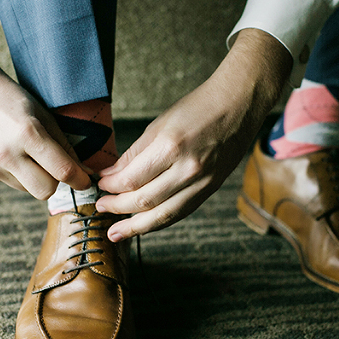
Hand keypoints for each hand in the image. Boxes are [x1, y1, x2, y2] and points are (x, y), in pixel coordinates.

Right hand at [0, 8, 90, 198]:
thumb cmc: (7, 95)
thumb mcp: (40, 113)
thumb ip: (62, 144)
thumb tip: (82, 170)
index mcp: (27, 133)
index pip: (63, 170)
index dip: (80, 179)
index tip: (86, 181)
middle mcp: (7, 153)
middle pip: (46, 191)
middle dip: (56, 183)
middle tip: (56, 168)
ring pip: (27, 188)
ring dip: (33, 177)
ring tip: (24, 151)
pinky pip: (8, 181)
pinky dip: (14, 172)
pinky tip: (6, 149)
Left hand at [96, 28, 292, 240]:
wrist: (239, 106)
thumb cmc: (199, 108)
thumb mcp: (159, 124)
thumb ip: (135, 153)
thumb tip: (111, 175)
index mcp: (170, 146)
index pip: (131, 178)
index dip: (111, 186)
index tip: (100, 185)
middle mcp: (187, 169)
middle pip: (144, 200)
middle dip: (117, 208)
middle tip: (101, 207)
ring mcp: (201, 182)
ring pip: (163, 215)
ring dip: (136, 227)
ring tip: (116, 232)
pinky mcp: (210, 190)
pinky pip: (180, 212)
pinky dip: (160, 221)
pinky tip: (144, 225)